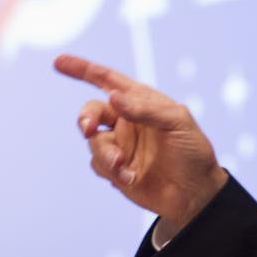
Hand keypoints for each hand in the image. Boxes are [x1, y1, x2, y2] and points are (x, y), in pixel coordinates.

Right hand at [53, 54, 227, 232]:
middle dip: (85, 118)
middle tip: (88, 128)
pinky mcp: (116, 170)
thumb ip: (145, 109)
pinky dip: (111, 170)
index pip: (108, 80)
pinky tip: (131, 177)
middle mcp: (127, 121)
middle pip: (92, 111)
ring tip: (122, 164)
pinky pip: (98, 165)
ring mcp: (120, 146)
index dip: (83, 70)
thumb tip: (113, 97)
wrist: (196, 194)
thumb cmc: (193, 151)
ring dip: (105, 152)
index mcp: (141, 102)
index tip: (59, 62)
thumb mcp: (178, 123)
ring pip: (93, 142)